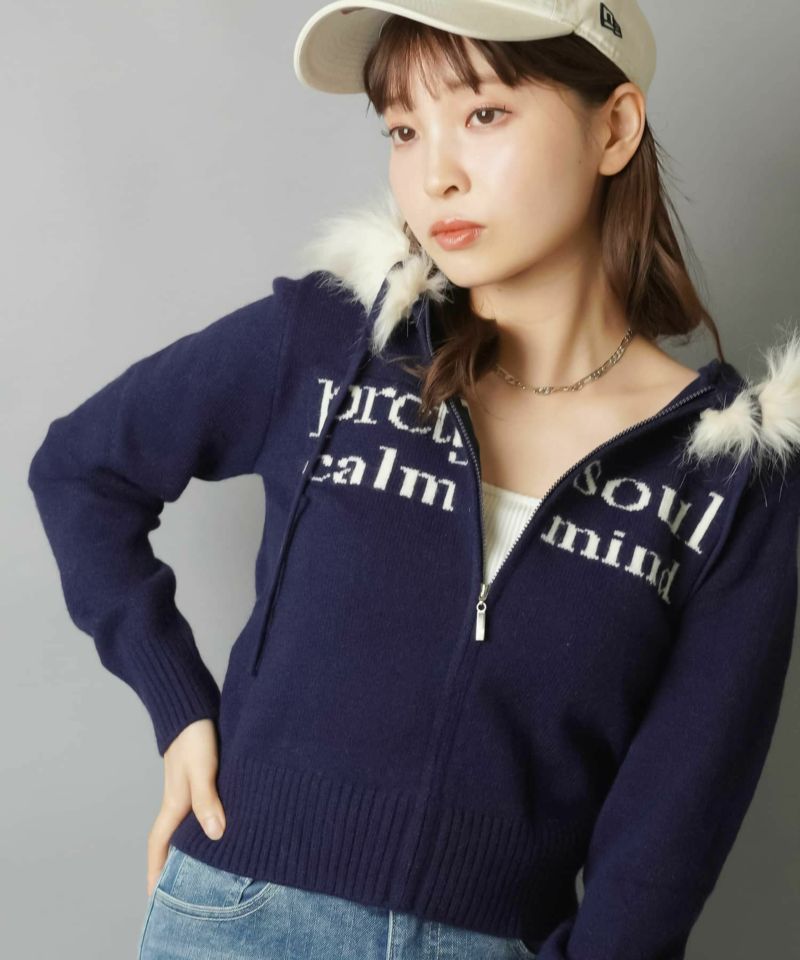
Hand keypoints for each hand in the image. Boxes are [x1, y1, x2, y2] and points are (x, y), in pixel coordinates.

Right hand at [145, 718, 225, 896]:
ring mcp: (190, 785)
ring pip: (189, 822)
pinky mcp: (204, 773)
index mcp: (174, 802)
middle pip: (173, 838)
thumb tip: (215, 835)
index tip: (154, 897)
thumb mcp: (202, 768)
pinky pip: (204, 806)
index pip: (159, 844)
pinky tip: (225, 823)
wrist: (193, 703)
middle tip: (184, 890)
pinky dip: (209, 820)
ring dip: (193, 842)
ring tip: (207, 864)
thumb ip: (207, 799)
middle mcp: (180, 798)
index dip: (156, 870)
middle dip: (175, 864)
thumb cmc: (194, 734)